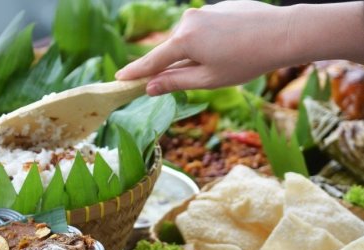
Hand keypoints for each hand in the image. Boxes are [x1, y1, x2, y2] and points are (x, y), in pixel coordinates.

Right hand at [117, 1, 293, 94]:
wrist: (284, 33)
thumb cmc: (246, 61)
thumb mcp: (207, 80)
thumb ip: (174, 82)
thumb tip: (150, 87)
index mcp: (183, 41)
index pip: (152, 61)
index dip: (135, 73)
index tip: (119, 79)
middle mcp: (188, 21)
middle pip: (173, 49)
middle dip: (179, 64)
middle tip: (202, 76)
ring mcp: (204, 10)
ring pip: (191, 38)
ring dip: (199, 51)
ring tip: (228, 59)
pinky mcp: (219, 6)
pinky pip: (207, 27)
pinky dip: (213, 39)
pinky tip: (235, 45)